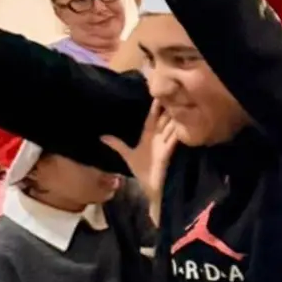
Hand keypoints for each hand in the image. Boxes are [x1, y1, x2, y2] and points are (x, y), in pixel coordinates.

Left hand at [101, 100, 178, 222]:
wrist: (153, 188)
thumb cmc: (143, 171)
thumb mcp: (128, 155)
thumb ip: (117, 144)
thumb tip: (102, 136)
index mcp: (149, 136)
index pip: (152, 118)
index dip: (154, 107)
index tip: (156, 94)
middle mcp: (159, 138)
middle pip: (163, 119)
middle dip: (167, 107)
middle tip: (170, 92)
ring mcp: (166, 144)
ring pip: (170, 126)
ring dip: (173, 116)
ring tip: (176, 103)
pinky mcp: (170, 152)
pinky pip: (174, 139)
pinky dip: (177, 131)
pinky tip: (179, 121)